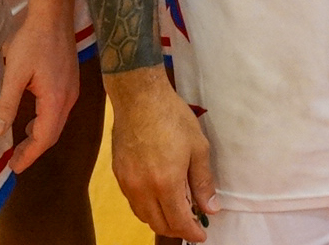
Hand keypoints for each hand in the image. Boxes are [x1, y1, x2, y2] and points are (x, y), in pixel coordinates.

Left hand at [0, 6, 80, 172]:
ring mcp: (72, 89)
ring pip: (57, 122)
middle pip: (53, 133)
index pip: (44, 137)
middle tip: (16, 161)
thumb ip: (7, 105)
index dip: (29, 155)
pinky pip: (59, 110)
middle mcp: (68, 98)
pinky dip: (46, 122)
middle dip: (35, 149)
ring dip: (40, 136)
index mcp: (55, 100)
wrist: (54, 15)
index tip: (14, 167)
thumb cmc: (33, 42)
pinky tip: (32, 119)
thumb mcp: (15, 74)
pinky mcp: (70, 81)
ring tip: (21, 144)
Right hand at [106, 66, 217, 240]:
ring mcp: (127, 183)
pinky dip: (147, 208)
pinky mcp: (118, 175)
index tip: (201, 235)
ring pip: (143, 216)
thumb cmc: (172, 118)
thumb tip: (210, 208)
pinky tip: (159, 198)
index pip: (178, 221)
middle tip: (192, 224)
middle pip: (158, 224)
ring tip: (177, 212)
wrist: (139, 98)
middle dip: (176, 229)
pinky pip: (133, 202)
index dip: (191, 232)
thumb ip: (203, 182)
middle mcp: (142, 189)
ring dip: (160, 220)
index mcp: (165, 183)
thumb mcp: (198, 148)